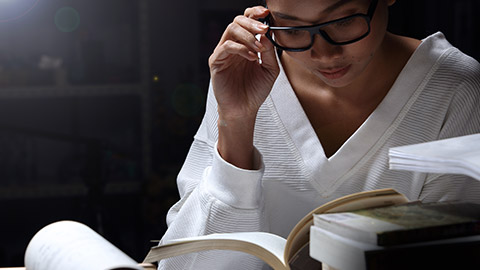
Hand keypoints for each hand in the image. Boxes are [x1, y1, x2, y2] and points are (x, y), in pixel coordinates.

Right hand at [208, 6, 279, 168]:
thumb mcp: (270, 69)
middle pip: (238, 21)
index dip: (255, 13)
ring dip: (248, 36)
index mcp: (246, 44)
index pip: (247, 21)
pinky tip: (251, 57)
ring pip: (231, 30)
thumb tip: (267, 33)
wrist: (244, 109)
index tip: (267, 13)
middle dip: (252, 22)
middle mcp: (234, 45)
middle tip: (264, 29)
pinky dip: (240, 48)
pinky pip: (226, 47)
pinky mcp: (216, 62)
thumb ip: (269, 51)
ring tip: (258, 48)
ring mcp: (223, 53)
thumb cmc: (256, 90)